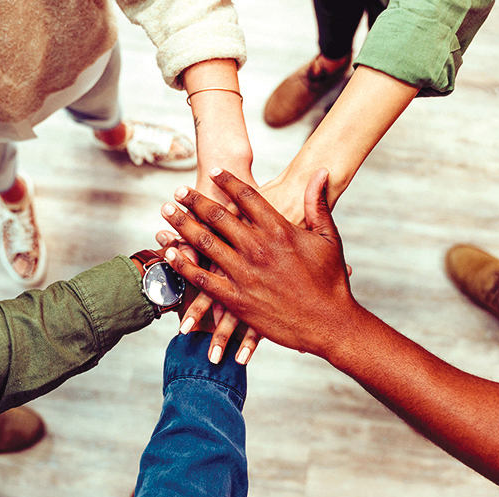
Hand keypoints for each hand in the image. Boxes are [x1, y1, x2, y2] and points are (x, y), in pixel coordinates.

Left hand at [160, 168, 357, 356]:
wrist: (330, 322)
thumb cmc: (332, 280)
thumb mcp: (328, 237)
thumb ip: (318, 203)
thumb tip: (320, 171)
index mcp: (278, 229)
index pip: (246, 196)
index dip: (228, 181)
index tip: (213, 171)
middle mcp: (257, 247)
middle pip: (218, 215)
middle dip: (195, 200)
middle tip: (178, 190)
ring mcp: (244, 273)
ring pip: (205, 243)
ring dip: (182, 225)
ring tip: (166, 213)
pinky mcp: (236, 299)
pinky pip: (203, 278)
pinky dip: (185, 264)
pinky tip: (171, 252)